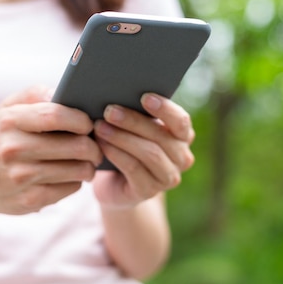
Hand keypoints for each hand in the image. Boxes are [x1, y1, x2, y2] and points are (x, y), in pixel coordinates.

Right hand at [0, 86, 102, 215]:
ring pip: (78, 169)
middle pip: (75, 146)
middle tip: (95, 147)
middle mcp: (13, 149)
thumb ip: (35, 94)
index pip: (56, 116)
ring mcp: (21, 176)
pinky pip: (71, 187)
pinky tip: (69, 176)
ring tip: (87, 161)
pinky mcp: (30, 199)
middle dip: (93, 147)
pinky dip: (76, 181)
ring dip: (89, 165)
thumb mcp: (8, 109)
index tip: (88, 124)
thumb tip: (63, 93)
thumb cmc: (3, 138)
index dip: (80, 119)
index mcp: (10, 121)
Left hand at [92, 93, 194, 209]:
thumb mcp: (134, 128)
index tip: (144, 97)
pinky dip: (116, 153)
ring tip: (100, 127)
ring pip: (149, 153)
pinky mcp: (149, 191)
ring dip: (122, 137)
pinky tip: (101, 144)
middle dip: (133, 121)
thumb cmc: (125, 145)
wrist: (114, 185)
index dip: (165, 109)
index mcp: (182, 136)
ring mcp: (168, 177)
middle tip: (109, 110)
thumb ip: (137, 114)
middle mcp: (182, 158)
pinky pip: (134, 169)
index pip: (181, 121)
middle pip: (161, 136)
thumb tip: (120, 92)